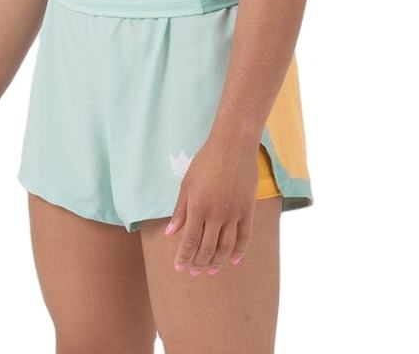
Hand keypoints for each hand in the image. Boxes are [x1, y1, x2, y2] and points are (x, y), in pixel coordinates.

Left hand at [164, 136, 259, 274]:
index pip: (189, 242)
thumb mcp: (187, 183)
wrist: (233, 146)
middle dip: (199, 263)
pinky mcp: (248, 210)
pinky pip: (244, 237)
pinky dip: (239, 252)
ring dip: (217, 262)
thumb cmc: (206, 161)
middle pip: (206, 249)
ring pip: (225, 248)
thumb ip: (180, 210)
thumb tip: (170, 233)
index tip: (180, 268)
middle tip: (194, 272)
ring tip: (211, 270)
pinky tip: (234, 260)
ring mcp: (234, 214)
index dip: (184, 258)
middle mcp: (216, 215)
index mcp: (197, 208)